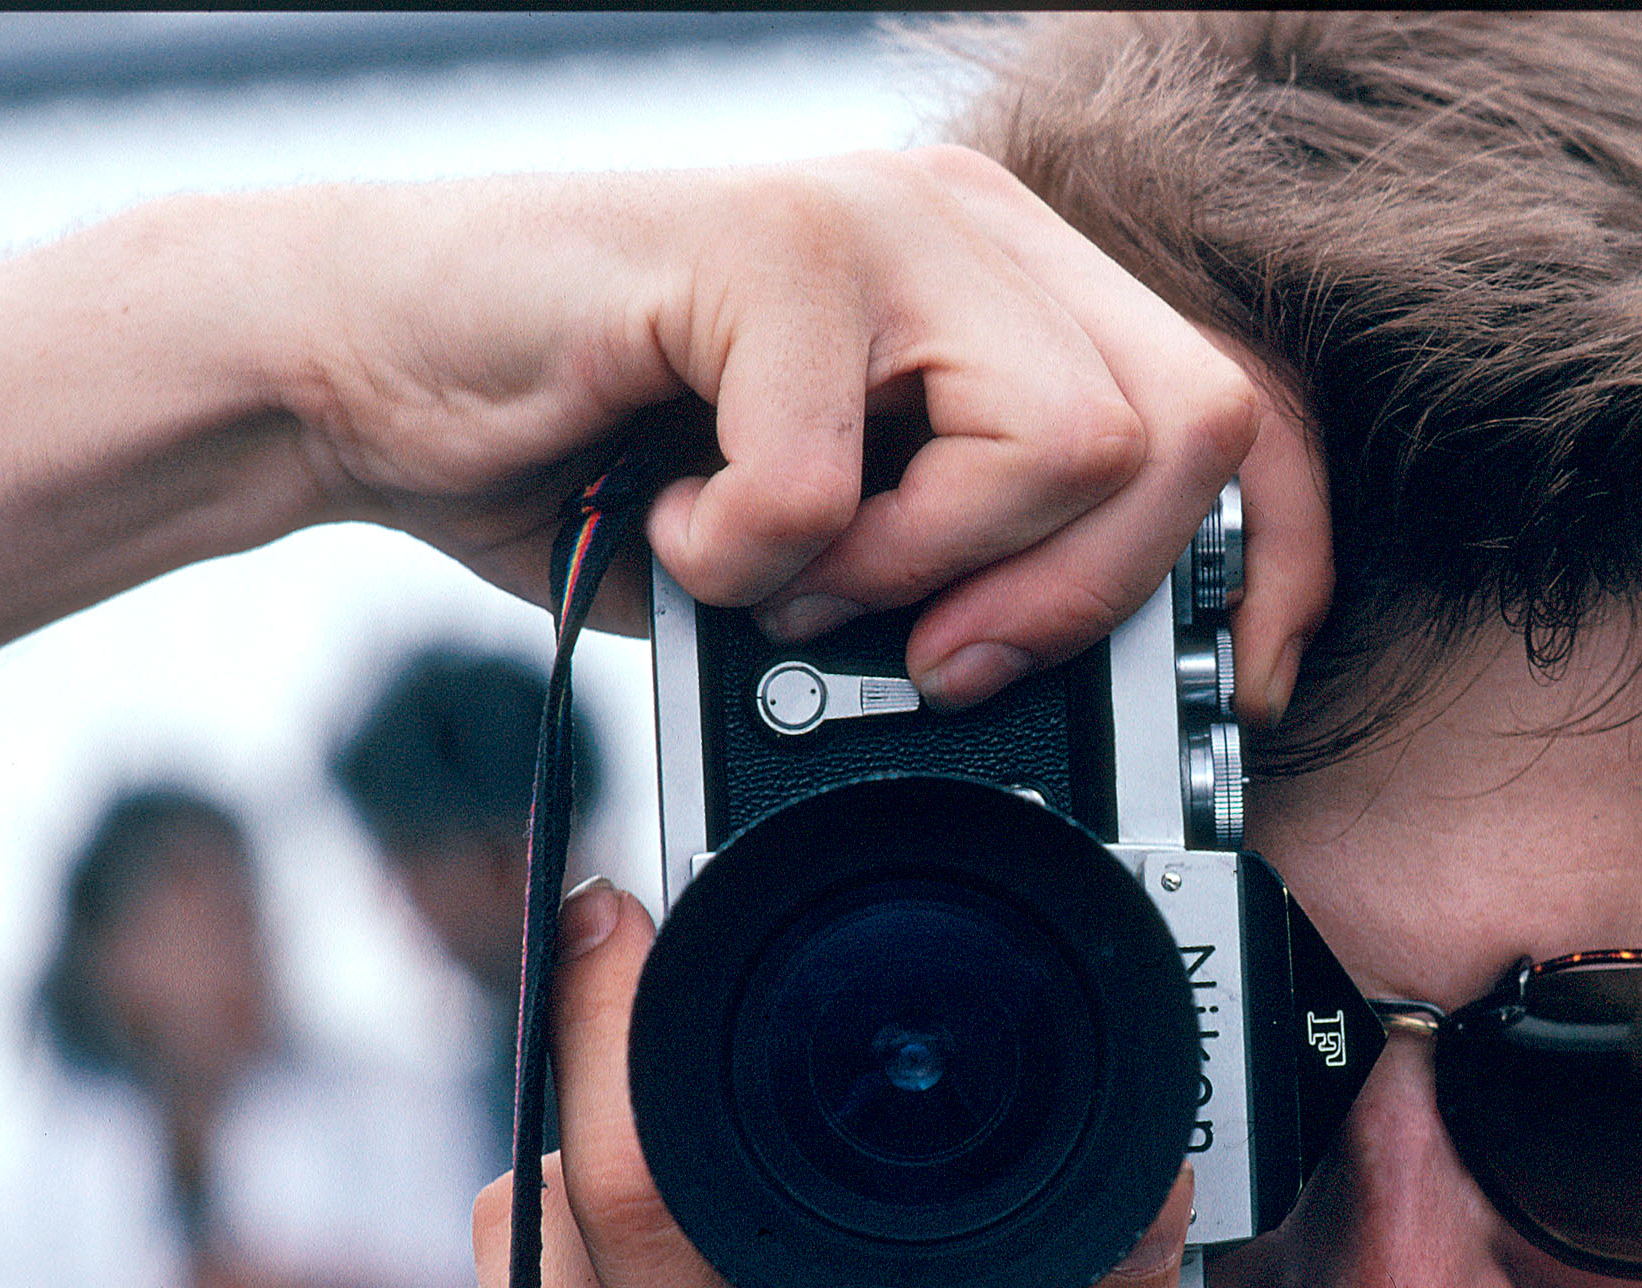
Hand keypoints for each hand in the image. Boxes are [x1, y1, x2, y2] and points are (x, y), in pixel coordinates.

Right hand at [0, 151, 1329, 802]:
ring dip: (904, 574)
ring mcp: (878, 217)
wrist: (371, 374)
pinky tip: (676, 528)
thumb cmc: (610, 469)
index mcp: (1018, 288)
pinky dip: (748, 558)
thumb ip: (972, 589)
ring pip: (1052, 447)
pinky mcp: (763, 241)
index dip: (1270, 563)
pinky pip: (839, 477)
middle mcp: (974, 225)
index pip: (1240, 409)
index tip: (1229, 698)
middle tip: (923, 653)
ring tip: (774, 572)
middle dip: (1070, 600)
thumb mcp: (837, 555)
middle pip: (1184, 434)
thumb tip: (1108, 716)